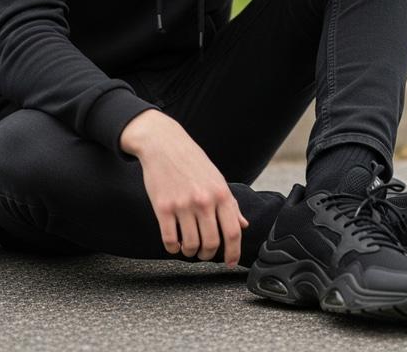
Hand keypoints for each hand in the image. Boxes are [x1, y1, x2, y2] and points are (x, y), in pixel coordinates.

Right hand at [120, 110, 248, 267]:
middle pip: (211, 243)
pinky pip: (170, 240)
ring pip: (191, 245)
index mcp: (221, 193)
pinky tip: (174, 243)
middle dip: (208, 255)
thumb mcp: (216, 178)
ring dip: (190, 252)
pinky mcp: (163, 208)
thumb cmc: (192, 161)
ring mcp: (183, 205)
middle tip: (204, 254)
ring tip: (188, 247)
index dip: (233, 252)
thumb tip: (243, 225)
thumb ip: (230, 203)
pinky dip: (173, 248)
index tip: (230, 262)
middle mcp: (204, 200)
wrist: (163, 143)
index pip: (233, 232)